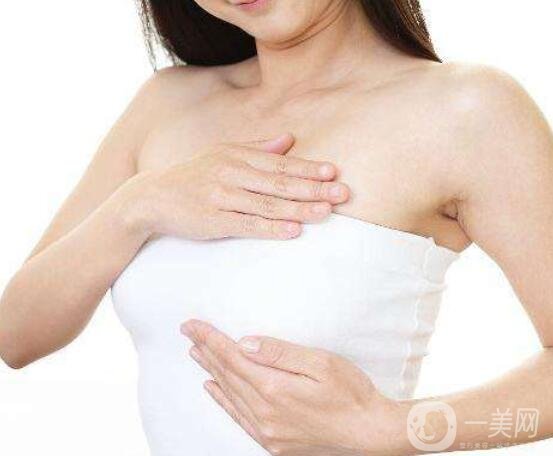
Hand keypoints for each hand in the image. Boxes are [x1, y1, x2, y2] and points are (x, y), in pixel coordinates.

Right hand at [122, 133, 349, 240]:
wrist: (152, 197)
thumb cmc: (194, 176)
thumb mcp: (223, 154)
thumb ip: (257, 148)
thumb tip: (289, 139)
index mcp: (237, 156)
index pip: (279, 163)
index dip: (308, 168)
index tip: (333, 172)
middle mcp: (231, 173)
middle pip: (279, 182)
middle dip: (313, 188)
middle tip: (343, 193)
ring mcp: (222, 197)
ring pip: (267, 204)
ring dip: (299, 209)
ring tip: (326, 212)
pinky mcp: (213, 221)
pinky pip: (247, 225)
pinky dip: (271, 228)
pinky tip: (293, 231)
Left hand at [181, 320, 405, 455]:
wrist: (370, 433)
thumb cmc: (351, 394)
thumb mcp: (321, 363)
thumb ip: (279, 353)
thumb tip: (245, 344)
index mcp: (275, 388)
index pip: (232, 357)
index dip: (210, 339)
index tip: (192, 326)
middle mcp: (265, 412)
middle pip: (227, 374)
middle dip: (206, 350)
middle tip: (189, 333)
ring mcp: (268, 430)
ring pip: (230, 394)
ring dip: (211, 372)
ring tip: (196, 354)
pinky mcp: (274, 441)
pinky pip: (239, 417)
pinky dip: (223, 400)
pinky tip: (214, 390)